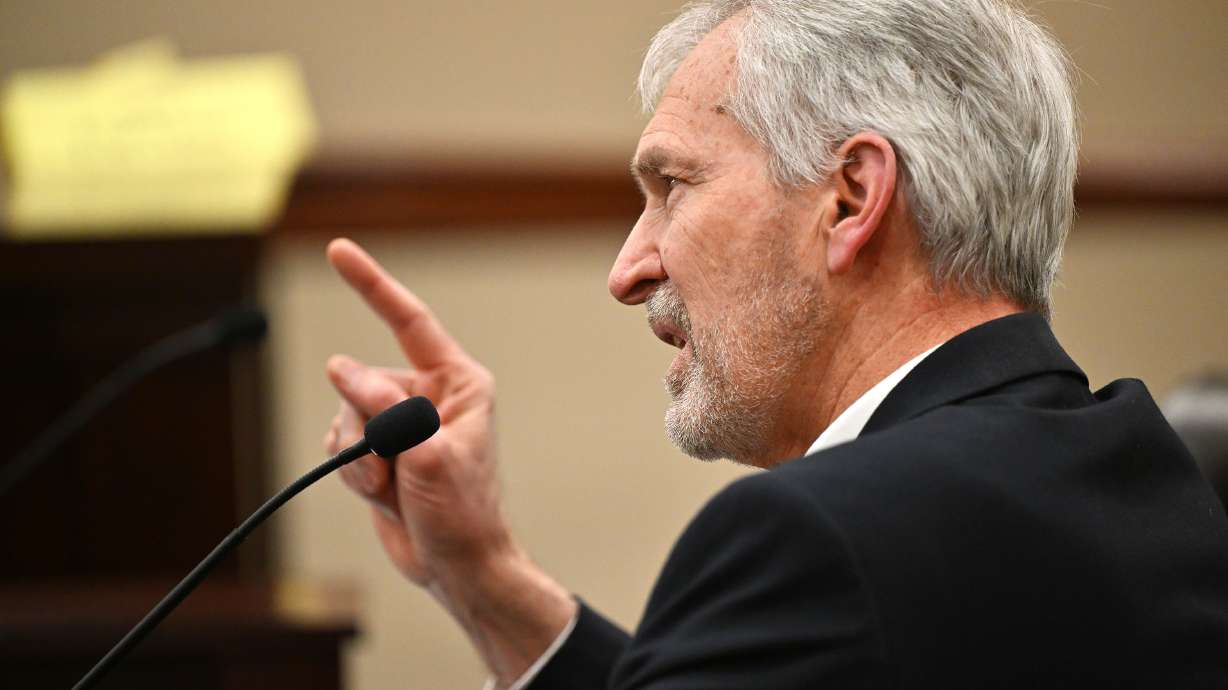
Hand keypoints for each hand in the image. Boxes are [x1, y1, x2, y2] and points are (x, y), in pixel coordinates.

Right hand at [322, 238, 574, 683]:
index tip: (338, 250)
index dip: (372, 285)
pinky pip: (342, 445)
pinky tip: (382, 494)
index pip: (409, 322)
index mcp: (458, 382)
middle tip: (390, 465)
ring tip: (390, 486)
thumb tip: (341, 368)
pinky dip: (352, 473)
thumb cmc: (462, 512)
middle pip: (363, 382)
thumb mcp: (427, 455)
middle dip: (364, 427)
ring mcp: (403, 425)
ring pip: (346, 416)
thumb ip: (387, 410)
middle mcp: (429, 396)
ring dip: (357, 457)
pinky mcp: (383, 452)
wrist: (456, 566)